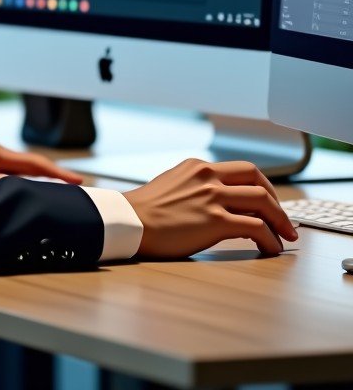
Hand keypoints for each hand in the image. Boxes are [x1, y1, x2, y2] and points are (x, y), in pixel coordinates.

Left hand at [0, 138, 84, 184]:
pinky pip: (11, 175)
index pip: (33, 164)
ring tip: (62, 192)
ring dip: (42, 180)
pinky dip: (26, 182)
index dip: (57, 173)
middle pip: (33, 166)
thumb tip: (14, 191)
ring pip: (23, 171)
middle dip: (55, 176)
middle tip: (79, 188)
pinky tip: (31, 192)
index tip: (79, 181)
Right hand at [123, 158, 298, 257]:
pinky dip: (270, 239)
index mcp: (197, 166)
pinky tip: (270, 248)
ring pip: (262, 201)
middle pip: (257, 180)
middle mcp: (207, 176)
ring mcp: (212, 197)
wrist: (129, 222)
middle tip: (283, 219)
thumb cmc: (146, 211)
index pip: (242, 170)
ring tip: (285, 236)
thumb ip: (198, 187)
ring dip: (280, 220)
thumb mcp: (174, 185)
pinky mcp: (215, 220)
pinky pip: (256, 227)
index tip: (268, 202)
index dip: (262, 186)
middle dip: (276, 200)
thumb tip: (221, 202)